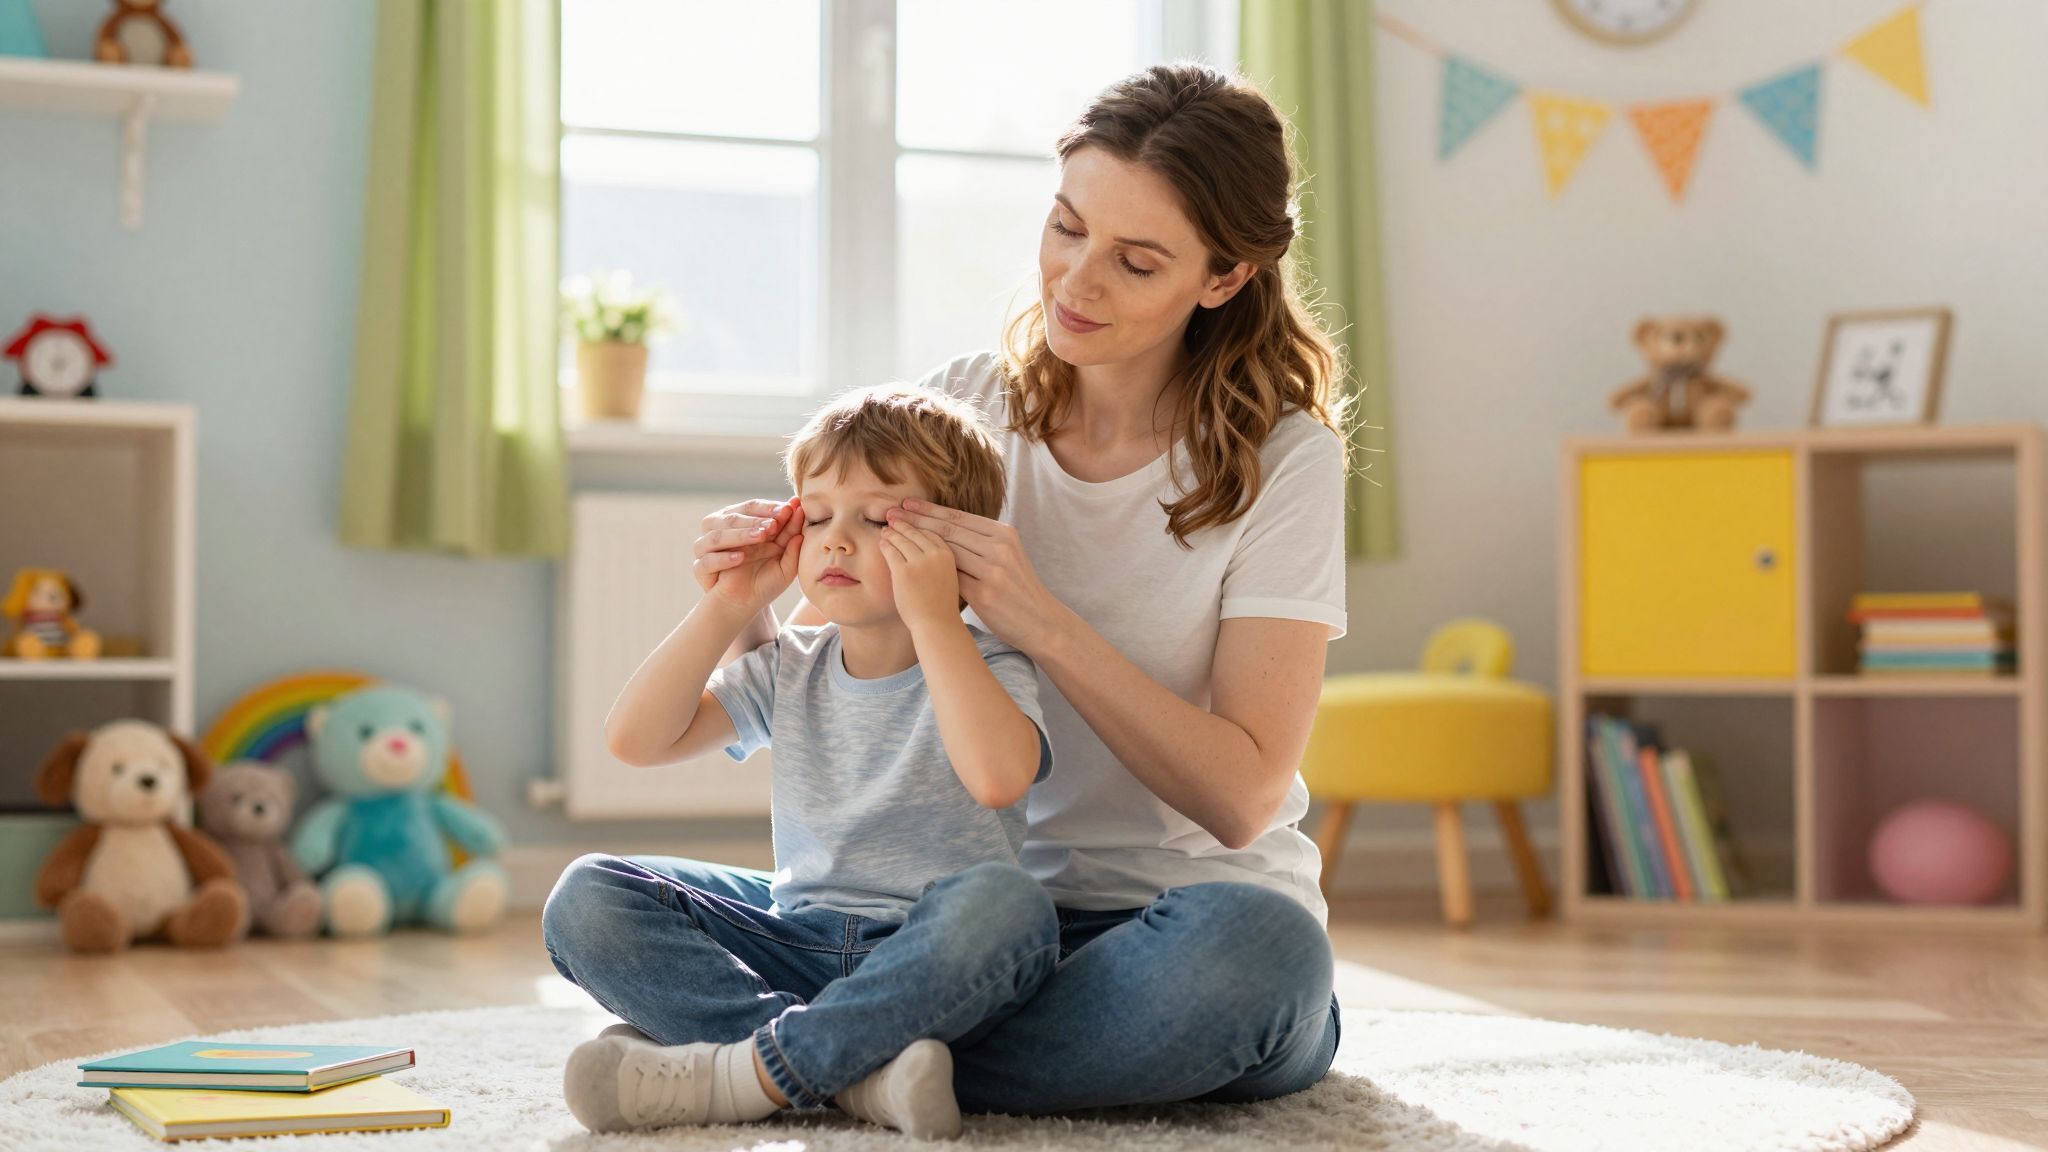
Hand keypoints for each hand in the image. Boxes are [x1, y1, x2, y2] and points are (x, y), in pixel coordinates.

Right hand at [701, 497, 802, 618]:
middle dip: (754, 519)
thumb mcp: (785, 561)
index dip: (768, 507)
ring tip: (761, 536)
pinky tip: (740, 558)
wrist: (748, 604)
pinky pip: (706, 561)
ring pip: (716, 535)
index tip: (787, 509)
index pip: (751, 507)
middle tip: (774, 524)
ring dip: (740, 534)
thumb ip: (792, 539)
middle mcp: (721, 531)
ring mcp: (707, 549)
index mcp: (741, 523)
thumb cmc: (766, 579)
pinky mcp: (701, 570)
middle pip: (732, 517)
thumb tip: (799, 513)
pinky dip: (723, 558)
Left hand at [878, 522, 962, 632]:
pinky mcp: (904, 572)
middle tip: (893, 517)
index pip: (931, 532)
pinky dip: (885, 545)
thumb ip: (938, 561)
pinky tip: (881, 543)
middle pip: (915, 532)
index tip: (910, 522)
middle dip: (903, 524)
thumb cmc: (940, 605)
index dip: (918, 526)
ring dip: (892, 533)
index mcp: (948, 555)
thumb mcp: (947, 577)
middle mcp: (935, 555)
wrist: (936, 624)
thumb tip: (923, 548)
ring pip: (902, 539)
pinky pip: (891, 551)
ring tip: (885, 530)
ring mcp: (919, 563)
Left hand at [884, 501, 1061, 651]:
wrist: (1041, 622)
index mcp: (1004, 534)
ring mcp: (992, 570)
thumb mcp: (1007, 557)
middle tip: (890, 512)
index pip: (959, 517)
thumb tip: (947, 531)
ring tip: (893, 535)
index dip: (930, 510)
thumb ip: (982, 543)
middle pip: (949, 530)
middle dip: (916, 520)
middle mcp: (999, 548)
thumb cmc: (1018, 590)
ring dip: (916, 542)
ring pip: (946, 551)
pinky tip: (909, 566)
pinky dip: (927, 570)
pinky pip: (949, 578)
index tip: (906, 503)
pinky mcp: (985, 594)